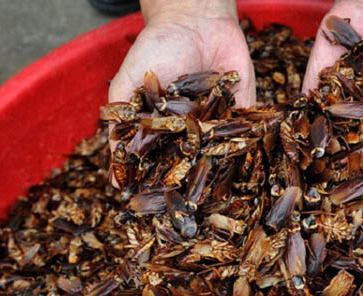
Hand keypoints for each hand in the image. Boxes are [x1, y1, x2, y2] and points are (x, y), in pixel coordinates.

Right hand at [108, 0, 254, 186]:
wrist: (195, 20)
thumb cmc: (156, 47)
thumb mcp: (129, 82)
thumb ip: (119, 117)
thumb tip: (113, 159)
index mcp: (166, 129)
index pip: (161, 162)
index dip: (158, 181)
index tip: (155, 204)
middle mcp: (192, 130)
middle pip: (193, 163)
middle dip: (192, 183)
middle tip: (190, 210)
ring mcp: (218, 121)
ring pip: (221, 153)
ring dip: (221, 172)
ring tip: (220, 197)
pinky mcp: (242, 108)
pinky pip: (247, 131)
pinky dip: (249, 146)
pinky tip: (248, 165)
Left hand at [303, 0, 362, 183]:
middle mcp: (358, 122)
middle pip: (352, 158)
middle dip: (349, 180)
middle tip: (349, 207)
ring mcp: (334, 107)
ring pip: (325, 143)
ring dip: (320, 166)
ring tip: (321, 192)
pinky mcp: (314, 90)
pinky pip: (303, 113)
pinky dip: (298, 131)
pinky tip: (295, 154)